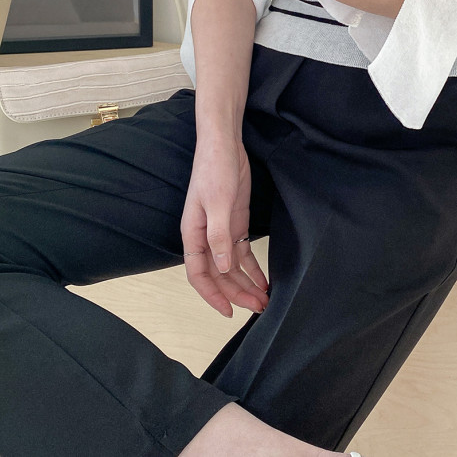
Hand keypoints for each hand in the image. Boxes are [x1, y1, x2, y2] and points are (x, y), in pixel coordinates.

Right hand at [181, 134, 269, 317]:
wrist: (224, 145)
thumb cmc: (214, 169)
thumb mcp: (217, 201)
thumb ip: (218, 235)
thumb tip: (222, 268)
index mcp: (193, 233)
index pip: (199, 274)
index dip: (212, 295)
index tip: (229, 312)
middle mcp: (205, 237)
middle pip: (219, 275)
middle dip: (237, 294)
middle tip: (258, 308)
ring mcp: (221, 231)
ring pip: (231, 267)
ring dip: (245, 284)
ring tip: (263, 300)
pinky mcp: (235, 223)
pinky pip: (242, 252)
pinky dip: (252, 268)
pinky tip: (263, 280)